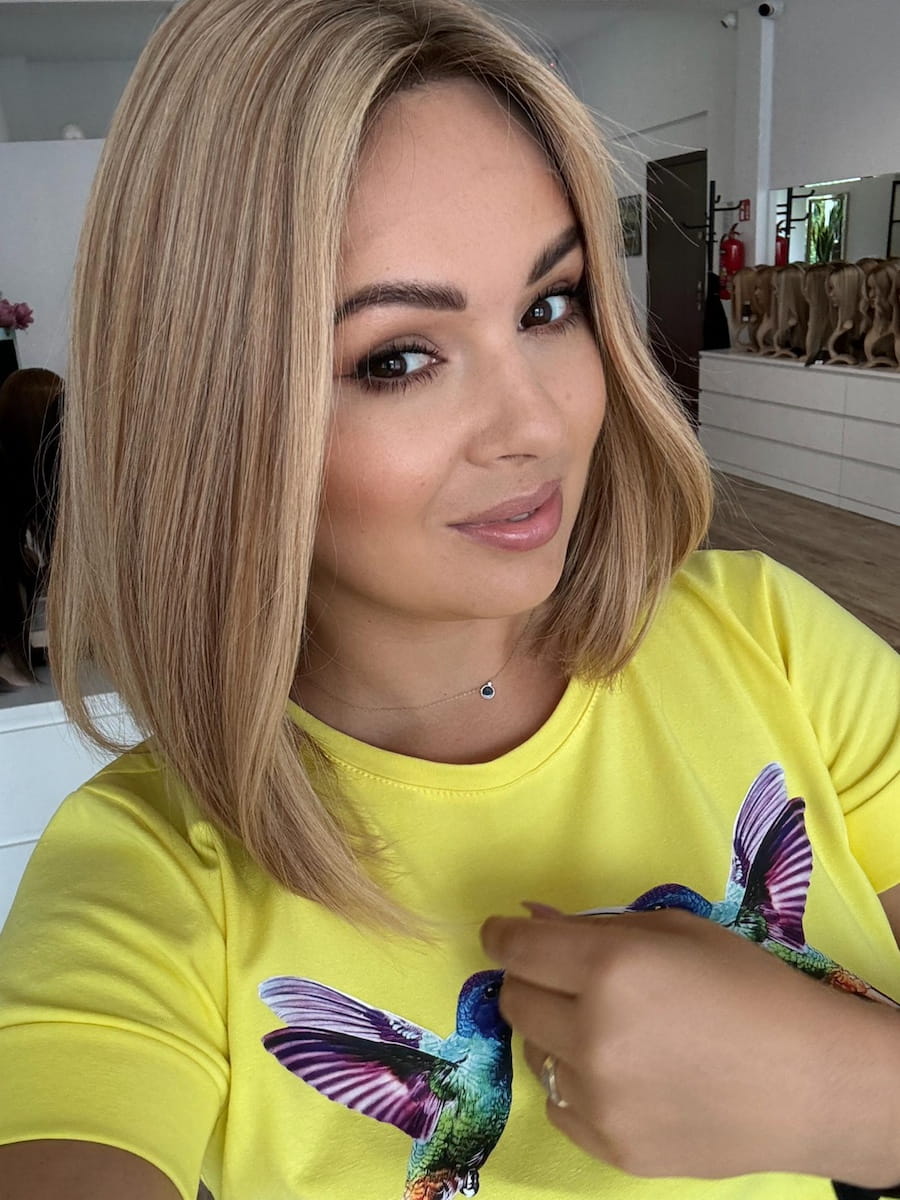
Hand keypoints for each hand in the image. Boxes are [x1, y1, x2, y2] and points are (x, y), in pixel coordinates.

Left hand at [481, 908, 899, 1183]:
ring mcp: (600, 1099)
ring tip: (611, 1030)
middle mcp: (592, 1034)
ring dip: (557, 1033)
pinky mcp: (612, 1147)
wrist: (811, 1081)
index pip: (518, 950)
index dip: (501, 937)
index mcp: (609, 968)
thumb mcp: (675, 930)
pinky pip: (560, 1104)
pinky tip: (622, 1073)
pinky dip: (577, 1083)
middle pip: (516, 1001)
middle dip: (531, 982)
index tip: (499, 934)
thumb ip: (596, 925)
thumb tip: (532, 921)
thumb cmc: (748, 987)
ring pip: (535, 1053)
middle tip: (565, 979)